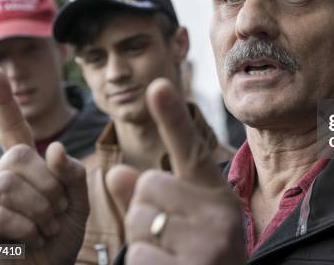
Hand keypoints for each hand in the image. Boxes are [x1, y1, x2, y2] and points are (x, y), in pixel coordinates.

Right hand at [0, 67, 88, 264]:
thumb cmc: (60, 239)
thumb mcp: (78, 203)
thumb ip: (71, 174)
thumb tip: (51, 148)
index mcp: (26, 168)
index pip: (12, 128)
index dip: (4, 100)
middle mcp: (0, 179)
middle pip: (18, 159)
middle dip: (49, 187)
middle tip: (57, 214)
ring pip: (7, 184)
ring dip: (40, 209)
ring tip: (45, 228)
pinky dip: (24, 227)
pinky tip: (29, 240)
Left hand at [107, 78, 245, 264]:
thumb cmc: (200, 254)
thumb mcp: (184, 220)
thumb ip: (149, 195)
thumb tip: (114, 172)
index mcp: (216, 194)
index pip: (191, 149)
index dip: (172, 117)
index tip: (157, 85)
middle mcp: (218, 212)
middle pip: (148, 185)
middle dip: (146, 211)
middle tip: (172, 236)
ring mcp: (209, 241)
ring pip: (139, 221)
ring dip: (144, 242)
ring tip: (173, 256)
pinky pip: (138, 254)